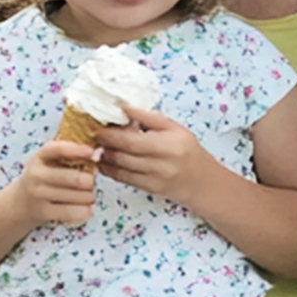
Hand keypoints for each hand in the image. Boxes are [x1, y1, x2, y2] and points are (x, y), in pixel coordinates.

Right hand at [13, 141, 99, 226]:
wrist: (19, 203)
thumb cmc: (44, 177)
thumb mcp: (49, 162)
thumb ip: (69, 156)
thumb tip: (98, 155)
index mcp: (40, 156)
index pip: (58, 149)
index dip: (77, 150)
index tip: (93, 152)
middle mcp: (36, 174)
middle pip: (74, 178)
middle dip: (90, 181)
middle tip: (92, 183)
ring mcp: (38, 194)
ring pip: (77, 196)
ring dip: (89, 197)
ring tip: (89, 196)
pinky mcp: (43, 212)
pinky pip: (72, 212)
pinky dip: (85, 211)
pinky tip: (87, 209)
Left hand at [92, 104, 212, 199]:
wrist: (202, 182)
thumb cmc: (188, 150)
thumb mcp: (174, 128)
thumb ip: (148, 117)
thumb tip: (123, 107)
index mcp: (167, 144)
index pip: (130, 139)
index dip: (110, 133)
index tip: (98, 124)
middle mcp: (160, 163)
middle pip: (122, 154)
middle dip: (104, 143)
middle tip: (94, 134)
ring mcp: (153, 178)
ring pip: (119, 167)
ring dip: (104, 157)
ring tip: (97, 146)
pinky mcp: (147, 189)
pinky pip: (122, 179)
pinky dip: (109, 169)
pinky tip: (104, 161)